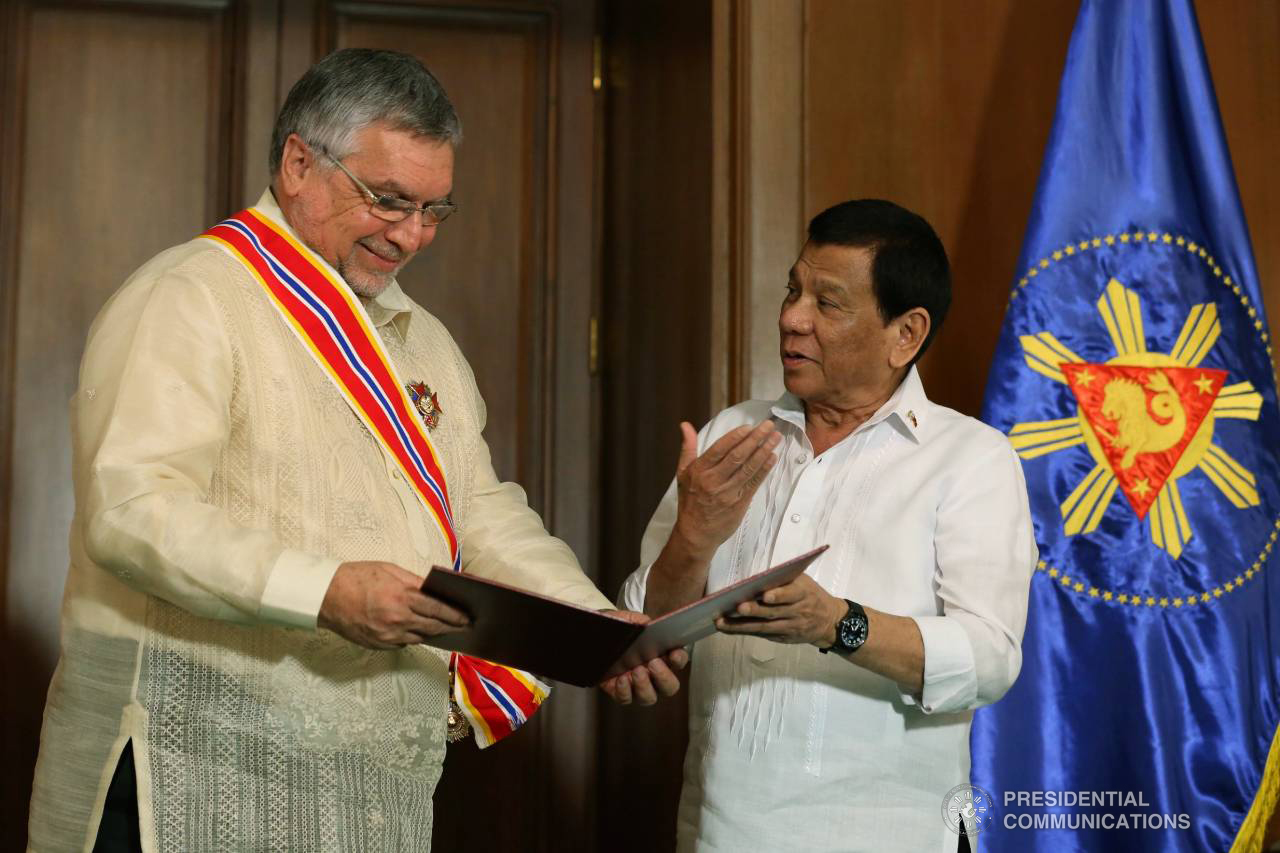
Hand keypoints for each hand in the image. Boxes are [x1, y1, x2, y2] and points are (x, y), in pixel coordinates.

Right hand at [318, 561, 469, 648]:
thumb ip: (414, 582)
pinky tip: (416, 630)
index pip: (438, 609)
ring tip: (444, 629)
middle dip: (450, 627)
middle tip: (462, 627)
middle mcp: (398, 619)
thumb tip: (433, 591)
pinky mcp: (378, 644)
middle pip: (432, 627)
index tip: (466, 617)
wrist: (326, 596)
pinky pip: (401, 643)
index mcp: (403, 597)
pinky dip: (410, 636)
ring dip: (432, 633)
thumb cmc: (357, 577)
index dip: (455, 615)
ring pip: (419, 637)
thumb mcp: (389, 570)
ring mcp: (387, 635)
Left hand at [597, 610, 688, 704]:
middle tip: (653, 663)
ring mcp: (638, 686)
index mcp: (661, 656)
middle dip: (664, 677)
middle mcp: (653, 675)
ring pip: (649, 697)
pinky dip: (624, 690)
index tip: (673, 653)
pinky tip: (621, 678)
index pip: (679, 660)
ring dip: (644, 686)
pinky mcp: (621, 692)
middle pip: (670, 686)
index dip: (680, 658)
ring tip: (636, 671)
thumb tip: (647, 625)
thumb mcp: (630, 621)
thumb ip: (642, 623)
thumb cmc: (619, 630)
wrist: (598, 638)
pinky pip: (626, 698)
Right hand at [670, 420, 780, 556]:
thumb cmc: (690, 500)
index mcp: (699, 471)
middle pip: (737, 456)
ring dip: (764, 451)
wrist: (696, 533)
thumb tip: (685, 425)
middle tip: (768, 426)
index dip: (735, 437)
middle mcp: (713, 481)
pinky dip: (764, 470)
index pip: (719, 449)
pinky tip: (772, 457)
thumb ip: (688, 448)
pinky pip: (754, 483)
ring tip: (775, 438)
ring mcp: (727, 493)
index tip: (749, 427)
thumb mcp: (683, 472)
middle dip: (755, 439)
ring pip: (748, 469)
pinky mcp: (739, 503)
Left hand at [714, 573, 844, 646]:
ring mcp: (790, 628)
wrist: (830, 621)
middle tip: (737, 608)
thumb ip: (784, 579)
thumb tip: (756, 577)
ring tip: (721, 622)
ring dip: (741, 626)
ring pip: (764, 627)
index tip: (765, 595)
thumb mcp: (804, 581)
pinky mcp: (783, 638)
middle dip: (754, 611)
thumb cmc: (811, 595)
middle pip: (774, 613)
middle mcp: (797, 612)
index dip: (779, 596)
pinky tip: (728, 628)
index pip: (791, 595)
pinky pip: (761, 635)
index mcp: (803, 594)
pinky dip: (744, 631)